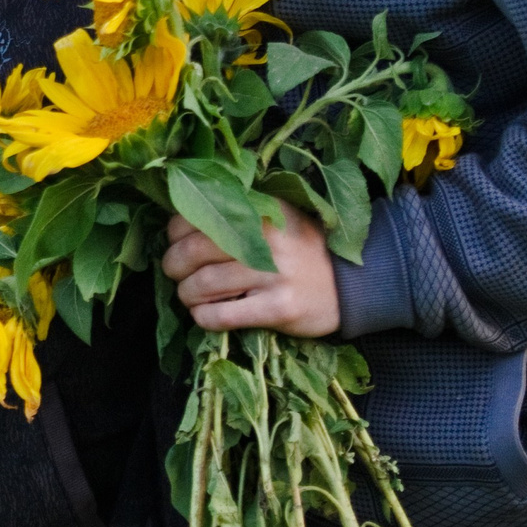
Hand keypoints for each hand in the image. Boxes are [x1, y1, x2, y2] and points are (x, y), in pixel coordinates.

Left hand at [161, 201, 340, 335]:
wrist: (353, 282)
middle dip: (172, 265)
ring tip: (189, 295)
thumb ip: (237, 214)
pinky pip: (223, 316)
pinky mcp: (279, 308)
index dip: (174, 234)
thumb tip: (179, 224)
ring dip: (185, 294)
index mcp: (259, 209)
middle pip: (191, 252)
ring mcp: (273, 275)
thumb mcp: (275, 218)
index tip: (176, 244)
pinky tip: (205, 315)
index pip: (194, 217)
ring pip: (202, 285)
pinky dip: (204, 317)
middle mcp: (265, 238)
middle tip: (175, 272)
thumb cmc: (302, 249)